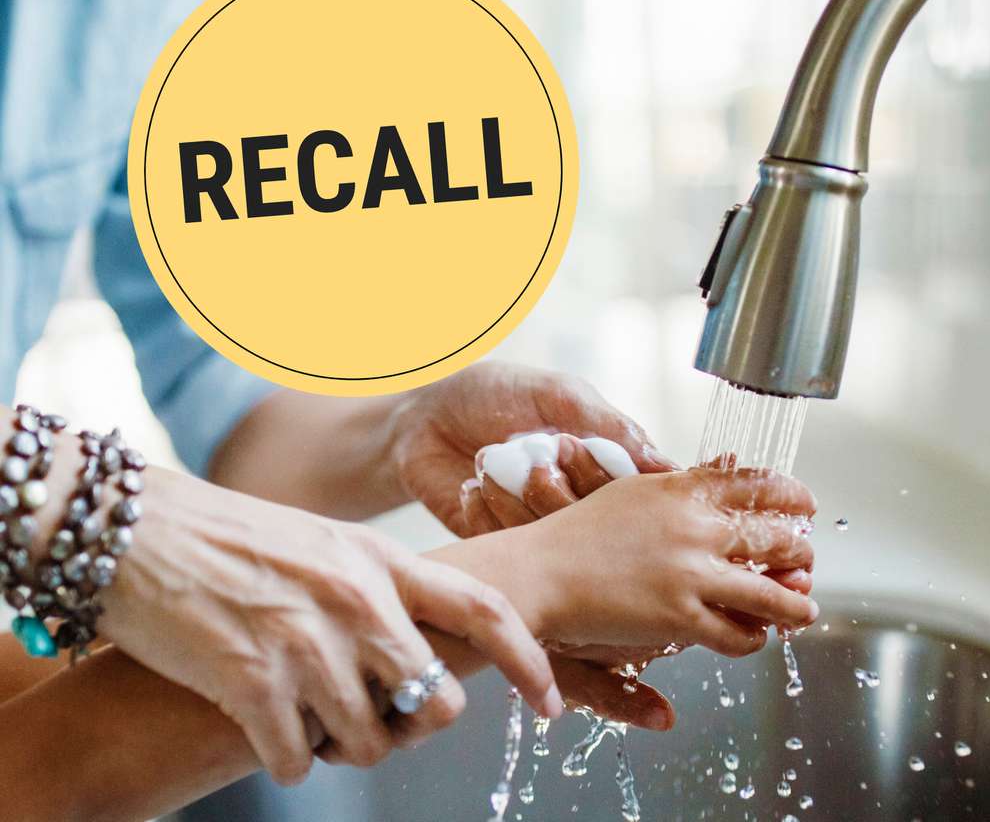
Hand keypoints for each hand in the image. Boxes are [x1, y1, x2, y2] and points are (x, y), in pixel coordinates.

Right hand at [94, 464, 561, 784]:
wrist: (136, 530)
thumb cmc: (232, 539)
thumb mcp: (326, 545)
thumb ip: (378, 588)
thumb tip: (419, 653)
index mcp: (382, 559)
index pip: (485, 610)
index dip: (529, 660)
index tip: (551, 702)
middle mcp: (358, 600)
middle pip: (435, 701)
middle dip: (412, 727)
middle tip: (375, 721)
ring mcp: (307, 641)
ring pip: (370, 741)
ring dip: (343, 748)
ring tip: (310, 719)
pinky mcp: (252, 680)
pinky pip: (299, 760)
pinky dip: (289, 760)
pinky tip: (268, 733)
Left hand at [389, 362, 675, 535]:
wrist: (421, 417)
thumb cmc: (494, 395)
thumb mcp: (557, 394)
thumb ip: (609, 424)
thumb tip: (664, 465)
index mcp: (604, 467)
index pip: (638, 496)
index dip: (614, 483)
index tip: (576, 450)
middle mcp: (578, 503)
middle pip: (599, 528)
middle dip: (561, 489)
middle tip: (536, 455)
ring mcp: (539, 530)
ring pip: (551, 540)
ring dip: (516, 496)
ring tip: (490, 458)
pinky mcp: (500, 549)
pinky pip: (508, 548)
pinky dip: (487, 513)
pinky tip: (472, 485)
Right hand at [446, 467, 818, 658]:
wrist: (540, 571)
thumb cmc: (580, 531)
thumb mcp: (637, 489)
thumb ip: (684, 483)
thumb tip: (729, 467)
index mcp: (683, 489)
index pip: (757, 484)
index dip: (791, 494)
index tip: (806, 503)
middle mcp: (694, 527)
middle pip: (774, 537)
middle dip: (801, 551)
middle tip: (808, 557)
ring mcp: (689, 573)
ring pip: (769, 592)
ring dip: (795, 603)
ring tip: (805, 608)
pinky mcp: (679, 617)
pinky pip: (736, 633)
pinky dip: (754, 637)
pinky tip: (756, 636)